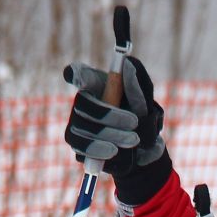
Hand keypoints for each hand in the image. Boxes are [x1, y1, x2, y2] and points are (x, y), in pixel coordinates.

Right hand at [62, 55, 166, 198]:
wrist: (141, 144)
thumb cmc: (138, 114)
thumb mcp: (141, 98)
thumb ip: (135, 84)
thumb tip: (129, 66)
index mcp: (95, 83)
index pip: (78, 72)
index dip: (75, 73)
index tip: (79, 76)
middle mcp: (81, 101)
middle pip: (83, 104)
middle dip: (109, 114)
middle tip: (134, 122)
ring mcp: (75, 123)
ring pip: (83, 127)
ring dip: (110, 134)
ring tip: (133, 140)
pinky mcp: (77, 144)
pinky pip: (81, 148)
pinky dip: (99, 150)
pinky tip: (114, 151)